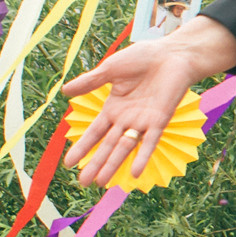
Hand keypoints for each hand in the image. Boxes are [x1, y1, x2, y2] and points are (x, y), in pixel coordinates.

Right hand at [61, 19, 235, 189]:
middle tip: (83, 183)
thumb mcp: (110, 69)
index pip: (94, 132)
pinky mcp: (160, 120)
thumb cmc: (142, 58)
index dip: (82, 147)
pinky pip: (150, 142)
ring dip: (113, 165)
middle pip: (108, 146)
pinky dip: (143, 157)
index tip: (68, 164)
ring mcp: (143, 121)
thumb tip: (64, 91)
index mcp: (113, 108)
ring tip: (101, 182)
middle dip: (95, 164)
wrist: (171, 53)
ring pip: (125, 148)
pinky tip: (135, 173)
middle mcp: (127, 119)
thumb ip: (89, 82)